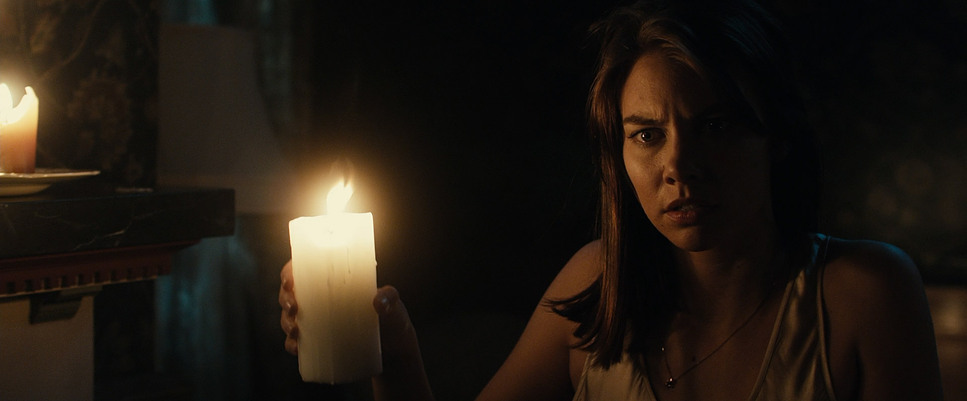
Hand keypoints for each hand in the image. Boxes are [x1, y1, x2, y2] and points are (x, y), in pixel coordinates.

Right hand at [278, 260, 414, 357]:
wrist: (395, 352)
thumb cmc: (393, 321)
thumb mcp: (394, 306)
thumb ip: (390, 298)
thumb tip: (378, 300)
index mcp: (335, 282)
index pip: (305, 269)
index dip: (290, 272)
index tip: (290, 280)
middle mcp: (322, 299)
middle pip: (291, 293)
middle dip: (285, 298)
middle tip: (294, 307)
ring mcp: (319, 321)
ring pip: (290, 317)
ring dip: (286, 322)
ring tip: (295, 330)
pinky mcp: (319, 342)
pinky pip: (298, 342)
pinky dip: (292, 345)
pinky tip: (295, 348)